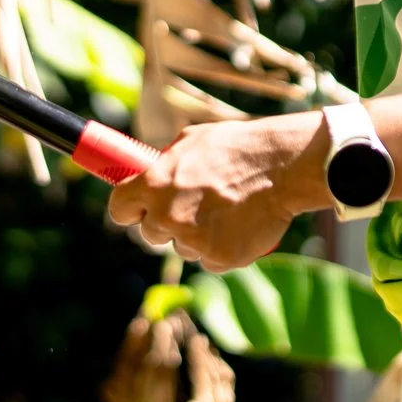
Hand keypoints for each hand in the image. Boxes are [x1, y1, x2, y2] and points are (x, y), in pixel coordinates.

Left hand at [106, 113, 329, 271]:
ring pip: (183, 248)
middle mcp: (168, 215)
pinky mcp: (220, 258)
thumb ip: (164, 164)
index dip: (129, 210)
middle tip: (192, 208)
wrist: (282, 166)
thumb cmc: (238, 146)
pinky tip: (239, 225)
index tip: (138, 210)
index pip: (119, 209)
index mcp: (154, 183)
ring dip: (196, 236)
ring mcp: (193, 240)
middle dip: (166, 223)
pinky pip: (210, 260)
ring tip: (225, 210)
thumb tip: (148, 172)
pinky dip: (221, 248)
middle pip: (150, 234)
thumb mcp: (191, 140)